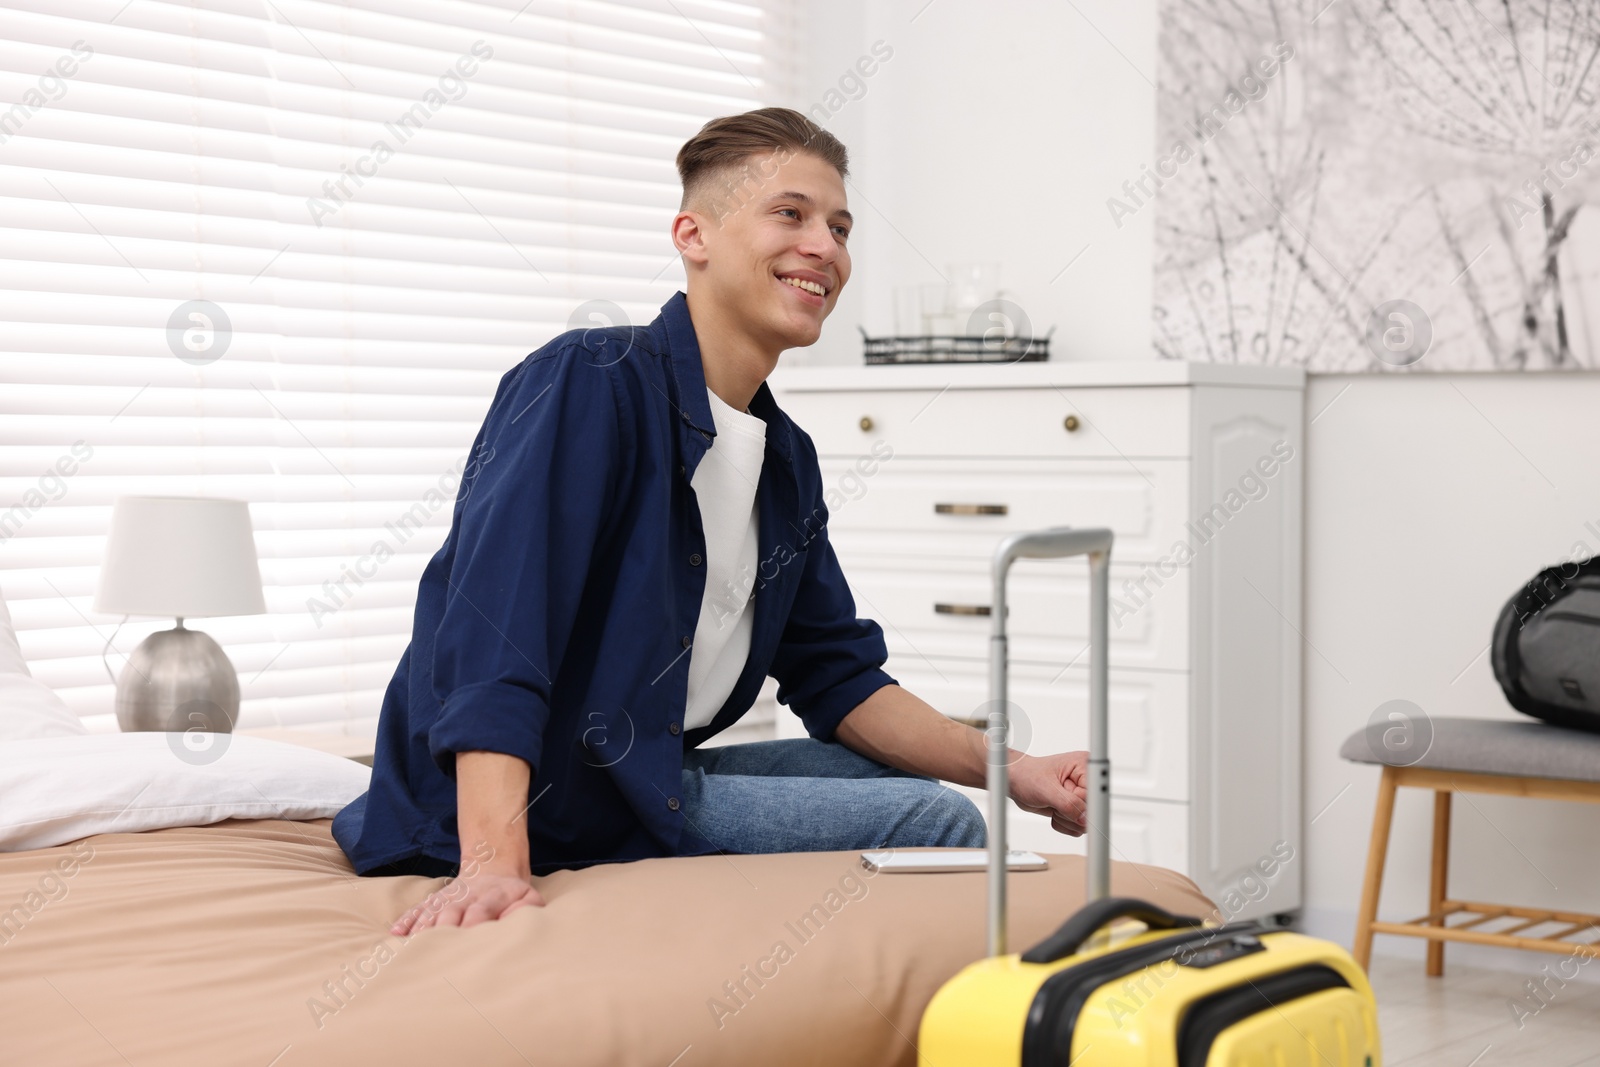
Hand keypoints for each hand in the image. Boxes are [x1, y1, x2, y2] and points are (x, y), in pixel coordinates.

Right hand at [390, 869, 544, 935]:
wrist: (492, 868)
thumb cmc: (512, 894)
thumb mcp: (528, 897)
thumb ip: (526, 909)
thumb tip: (513, 921)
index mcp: (491, 896)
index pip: (481, 909)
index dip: (474, 921)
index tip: (468, 935)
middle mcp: (466, 896)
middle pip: (451, 911)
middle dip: (442, 927)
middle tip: (434, 949)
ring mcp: (447, 898)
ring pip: (431, 911)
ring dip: (421, 928)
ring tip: (412, 948)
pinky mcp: (434, 901)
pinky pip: (417, 910)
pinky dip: (406, 921)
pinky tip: (396, 934)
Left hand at [1008, 750, 1089, 836]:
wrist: (1017, 781)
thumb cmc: (1027, 776)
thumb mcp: (1046, 789)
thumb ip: (1068, 804)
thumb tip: (1084, 817)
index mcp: (1083, 767)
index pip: (1095, 794)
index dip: (1081, 804)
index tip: (1073, 810)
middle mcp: (1085, 781)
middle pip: (1091, 810)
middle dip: (1069, 812)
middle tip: (1054, 802)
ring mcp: (1080, 796)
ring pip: (1084, 822)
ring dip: (1064, 818)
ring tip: (1052, 804)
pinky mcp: (1075, 808)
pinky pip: (1076, 827)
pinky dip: (1062, 823)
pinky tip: (1053, 810)